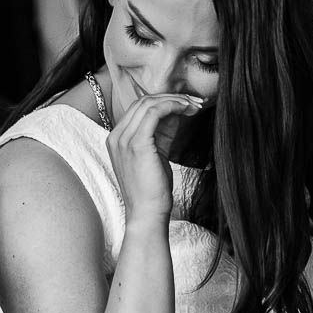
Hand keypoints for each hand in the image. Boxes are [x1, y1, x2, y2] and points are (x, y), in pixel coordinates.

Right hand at [105, 90, 204, 221]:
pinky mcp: (137, 143)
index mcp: (118, 138)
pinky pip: (155, 112)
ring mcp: (123, 139)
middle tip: (195, 102)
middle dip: (172, 98)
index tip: (187, 104)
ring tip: (195, 105)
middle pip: (144, 102)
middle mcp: (116, 136)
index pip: (140, 108)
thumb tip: (177, 113)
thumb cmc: (153, 190)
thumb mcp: (157, 156)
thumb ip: (162, 133)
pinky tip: (187, 109)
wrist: (147, 214)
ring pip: (149, 103)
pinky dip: (173, 106)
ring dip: (175, 100)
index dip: (165, 101)